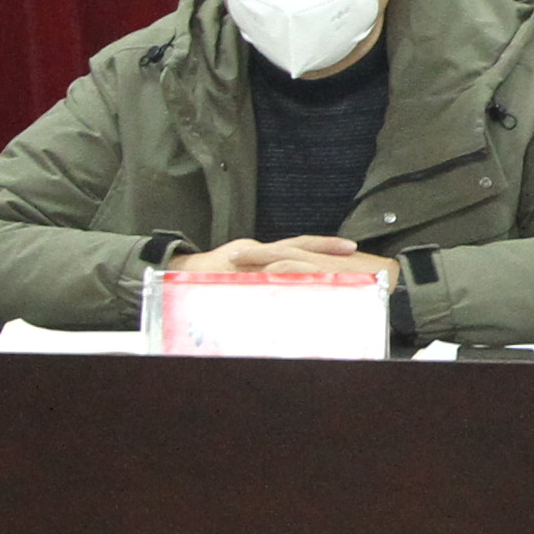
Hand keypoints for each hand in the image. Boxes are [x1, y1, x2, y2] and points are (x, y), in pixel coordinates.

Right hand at [173, 236, 377, 278]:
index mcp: (264, 253)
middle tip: (351, 250)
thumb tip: (295, 287)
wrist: (182, 274)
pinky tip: (300, 280)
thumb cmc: (214, 277)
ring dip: (310, 260)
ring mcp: (250, 259)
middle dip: (325, 249)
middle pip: (298, 247)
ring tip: (335, 264)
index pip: (299, 246)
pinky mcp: (239, 267)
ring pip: (285, 257)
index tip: (349, 248)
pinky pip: (265, 271)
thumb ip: (269, 276)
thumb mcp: (246, 272)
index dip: (323, 246)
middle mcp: (260, 252)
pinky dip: (282, 273)